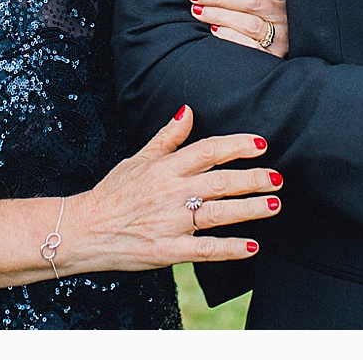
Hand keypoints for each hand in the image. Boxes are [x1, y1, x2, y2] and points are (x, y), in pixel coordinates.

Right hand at [65, 107, 280, 270]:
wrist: (84, 228)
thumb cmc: (113, 192)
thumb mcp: (137, 159)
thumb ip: (167, 137)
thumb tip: (188, 111)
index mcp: (164, 168)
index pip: (207, 150)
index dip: (236, 145)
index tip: (261, 143)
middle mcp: (170, 192)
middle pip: (219, 181)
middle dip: (252, 178)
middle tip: (278, 177)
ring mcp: (169, 222)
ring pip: (216, 213)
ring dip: (248, 209)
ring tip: (274, 204)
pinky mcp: (167, 250)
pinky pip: (204, 249)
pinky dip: (229, 248)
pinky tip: (251, 246)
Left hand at [190, 0, 288, 56]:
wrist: (275, 59)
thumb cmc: (261, 16)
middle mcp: (284, 14)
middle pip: (251, 1)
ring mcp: (280, 37)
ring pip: (247, 23)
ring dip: (218, 15)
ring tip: (197, 10)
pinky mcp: (272, 57)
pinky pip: (247, 46)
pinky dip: (228, 37)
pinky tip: (213, 31)